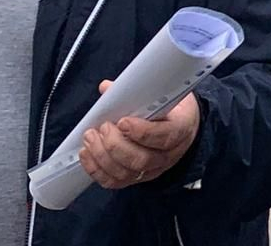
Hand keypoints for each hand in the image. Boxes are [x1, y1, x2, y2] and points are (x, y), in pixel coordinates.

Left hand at [79, 81, 199, 189]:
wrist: (184, 128)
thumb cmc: (174, 109)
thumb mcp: (166, 94)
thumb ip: (139, 92)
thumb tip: (107, 88)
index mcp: (181, 129)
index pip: (164, 136)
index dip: (142, 131)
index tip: (123, 121)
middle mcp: (168, 155)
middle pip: (140, 159)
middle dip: (115, 145)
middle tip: (102, 128)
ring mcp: (152, 170)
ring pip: (125, 173)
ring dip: (102, 156)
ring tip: (90, 138)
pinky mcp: (136, 178)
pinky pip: (114, 182)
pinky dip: (96, 170)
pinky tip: (87, 154)